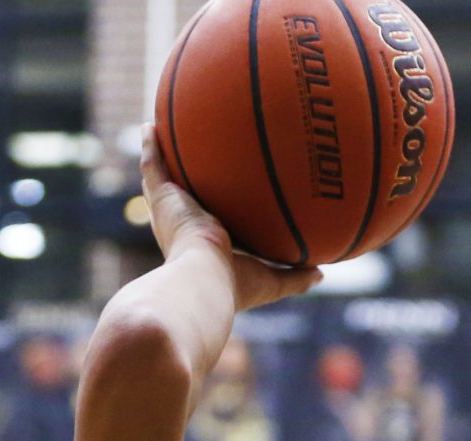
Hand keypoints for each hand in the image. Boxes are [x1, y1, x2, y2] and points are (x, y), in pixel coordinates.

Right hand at [140, 125, 319, 311]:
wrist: (205, 278)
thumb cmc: (236, 285)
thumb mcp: (272, 281)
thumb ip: (295, 276)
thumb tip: (320, 272)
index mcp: (202, 247)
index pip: (205, 224)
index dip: (208, 211)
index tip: (219, 198)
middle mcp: (180, 228)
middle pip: (178, 198)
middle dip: (180, 182)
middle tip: (186, 160)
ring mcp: (167, 211)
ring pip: (159, 178)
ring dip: (160, 156)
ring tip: (159, 132)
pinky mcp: (160, 198)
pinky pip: (152, 164)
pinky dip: (150, 144)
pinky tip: (150, 125)